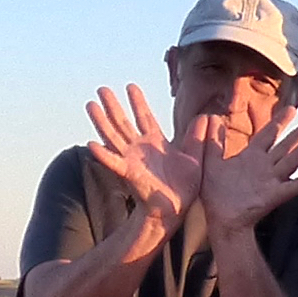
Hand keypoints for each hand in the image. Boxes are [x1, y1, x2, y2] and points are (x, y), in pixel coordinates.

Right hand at [85, 84, 204, 234]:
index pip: (144, 117)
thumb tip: (206, 117)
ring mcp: (131, 160)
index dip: (137, 102)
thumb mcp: (195, 158)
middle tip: (102, 89)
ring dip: (101, 122)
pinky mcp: (129, 174)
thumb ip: (197, 138)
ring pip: (113, 137)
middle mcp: (140, 149)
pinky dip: (103, 154)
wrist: (174, 211)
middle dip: (113, 105)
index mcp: (155, 143)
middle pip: (123, 122)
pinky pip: (113, 163)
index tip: (130, 86)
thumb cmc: (183, 187)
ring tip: (90, 105)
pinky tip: (91, 144)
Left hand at [200, 108, 297, 238]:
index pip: (268, 134)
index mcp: (251, 157)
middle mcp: (264, 167)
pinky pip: (289, 189)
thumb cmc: (215, 194)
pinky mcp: (272, 197)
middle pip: (284, 146)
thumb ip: (212, 142)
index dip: (279, 121)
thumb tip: (211, 119)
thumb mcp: (211, 163)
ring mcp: (270, 181)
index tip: (292, 109)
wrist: (221, 219)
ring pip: (290, 162)